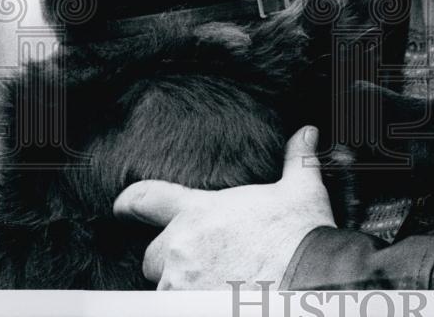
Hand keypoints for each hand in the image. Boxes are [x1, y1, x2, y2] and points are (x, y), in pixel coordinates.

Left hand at [112, 125, 334, 289]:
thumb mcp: (303, 190)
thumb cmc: (302, 235)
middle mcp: (182, 248)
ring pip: (165, 288)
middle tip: (205, 261)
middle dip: (171, 258)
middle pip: (153, 255)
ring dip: (184, 287)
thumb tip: (307, 133)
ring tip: (217, 285)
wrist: (310, 280)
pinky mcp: (188, 309)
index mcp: (200, 212)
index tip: (123, 206)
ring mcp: (181, 285)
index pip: (146, 198)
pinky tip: (221, 299)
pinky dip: (192, 304)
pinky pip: (176, 307)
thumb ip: (298, 160)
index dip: (130, 201)